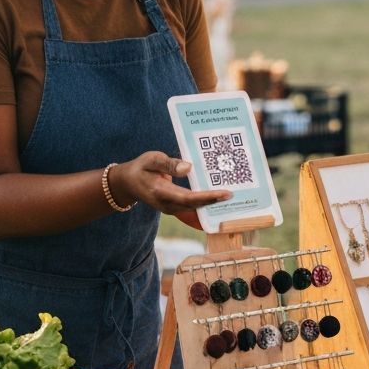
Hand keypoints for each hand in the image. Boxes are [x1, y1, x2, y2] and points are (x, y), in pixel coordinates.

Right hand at [108, 152, 230, 215]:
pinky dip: (207, 203)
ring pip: (197, 209)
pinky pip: (194, 208)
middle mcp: (167, 205)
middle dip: (217, 202)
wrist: (128, 183)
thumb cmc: (141, 167)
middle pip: (197, 206)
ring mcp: (171, 209)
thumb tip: (188, 167)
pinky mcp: (176, 208)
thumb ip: (168, 164)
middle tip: (239, 194)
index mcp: (160, 193)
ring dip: (214, 204)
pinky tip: (222, 199)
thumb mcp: (151, 159)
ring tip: (235, 196)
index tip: (226, 193)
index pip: (188, 198)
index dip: (208, 197)